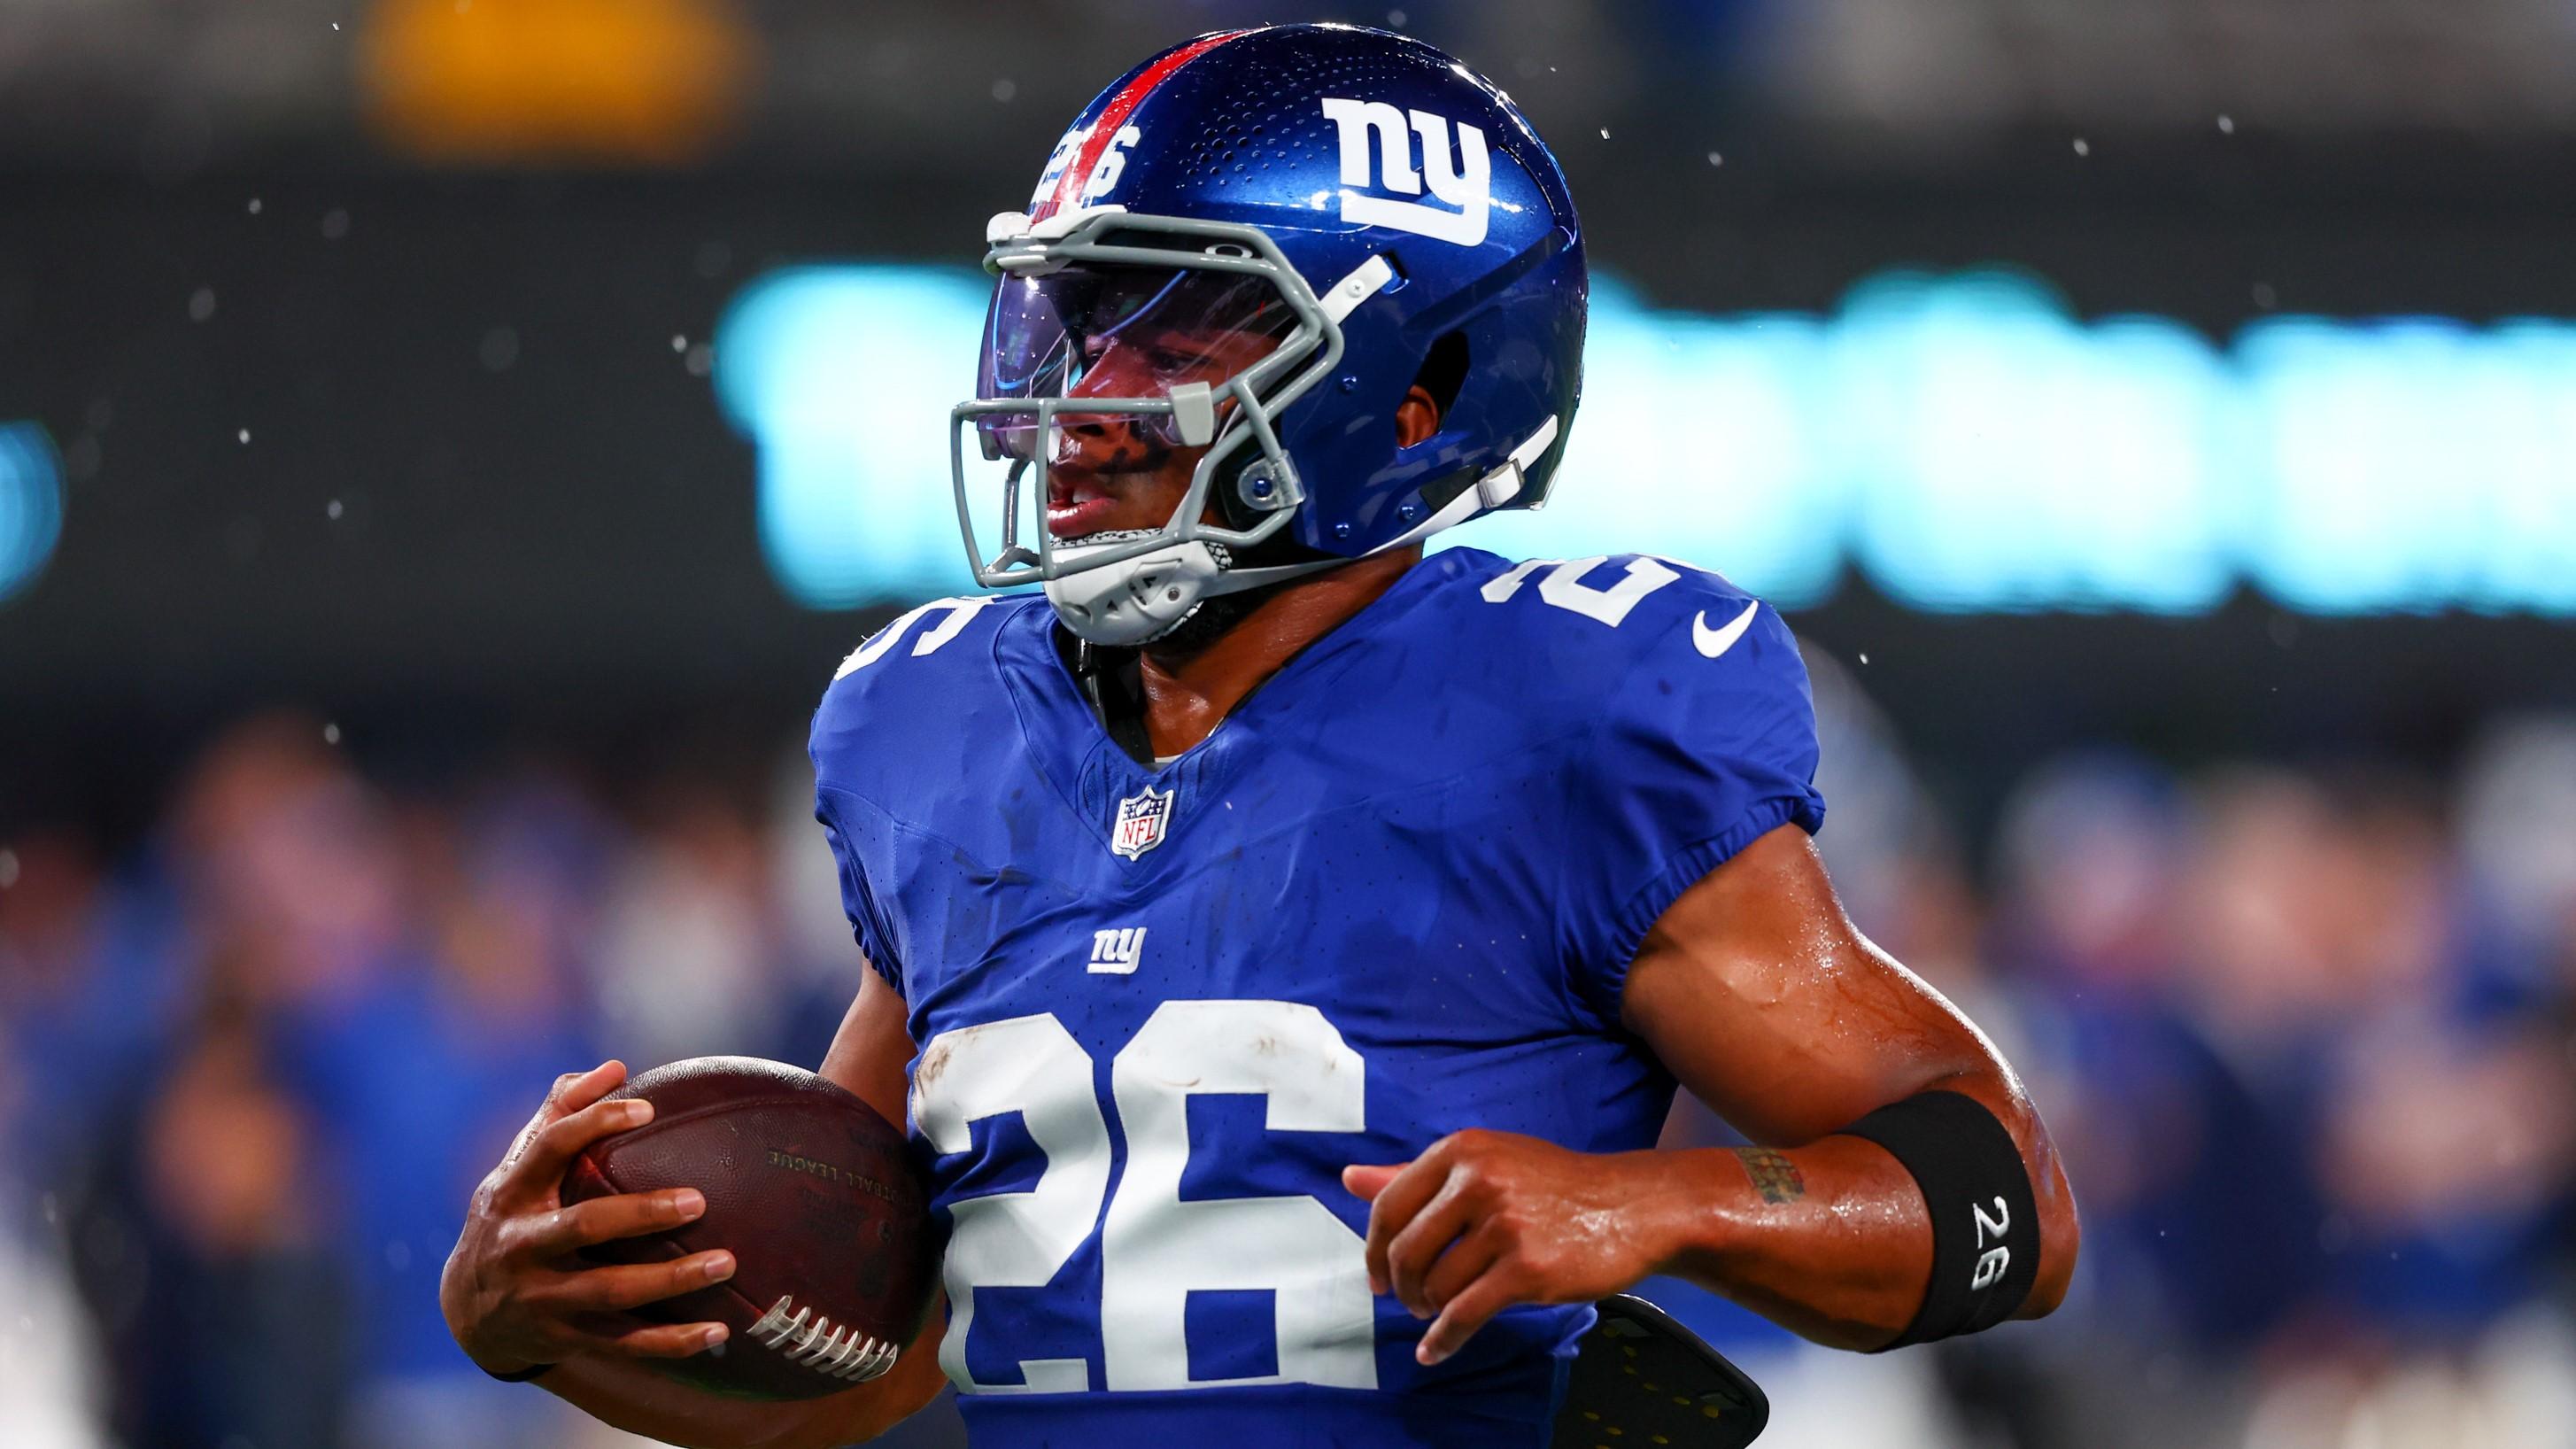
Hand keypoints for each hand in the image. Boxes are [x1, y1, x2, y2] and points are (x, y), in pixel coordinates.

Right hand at [440, 1061, 739, 1376]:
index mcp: (512, 1193)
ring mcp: (542, 1297)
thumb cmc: (514, 1215)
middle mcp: (523, 1245)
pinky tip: (718, 1331)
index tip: (647, 1109)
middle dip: (641, 1214)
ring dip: (671, 1281)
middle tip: (699, 1201)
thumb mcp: (520, 1167)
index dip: (594, 1123)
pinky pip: (623, 1343)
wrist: (469, 1311)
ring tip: (727, 1262)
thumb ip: (561, 1113)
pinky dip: (671, 1342)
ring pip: (611, 1292)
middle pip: (584, 1228)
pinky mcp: (563, 1337)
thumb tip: (614, 1067)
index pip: (549, 1148)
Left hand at [1343, 1130, 1677, 1365]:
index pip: (1389, 1205)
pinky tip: (1436, 1350)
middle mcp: (1479, 1180)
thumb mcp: (1485, 1163)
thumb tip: (1349, 1177)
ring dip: (1428, 1311)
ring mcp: (1505, 1224)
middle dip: (1401, 1287)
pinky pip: (1465, 1315)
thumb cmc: (1553, 1186)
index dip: (1374, 1249)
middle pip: (1405, 1250)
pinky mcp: (1528, 1269)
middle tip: (1412, 1302)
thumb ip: (1414, 1175)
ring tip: (1439, 1313)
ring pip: (1435, 1285)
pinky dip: (1443, 1340)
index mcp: (1461, 1150)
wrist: (1633, 1206)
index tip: (1377, 1277)